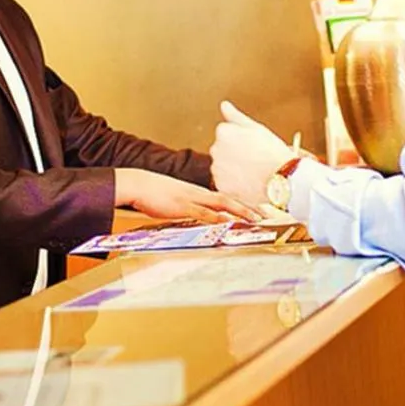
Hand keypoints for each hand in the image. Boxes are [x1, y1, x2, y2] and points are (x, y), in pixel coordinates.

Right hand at [114, 168, 260, 222]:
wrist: (138, 184)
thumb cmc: (153, 193)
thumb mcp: (175, 199)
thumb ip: (188, 207)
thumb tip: (198, 216)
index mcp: (198, 192)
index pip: (225, 198)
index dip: (242, 203)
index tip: (257, 210)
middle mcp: (199, 193)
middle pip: (230, 199)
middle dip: (249, 207)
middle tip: (266, 215)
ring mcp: (192, 198)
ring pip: (222, 204)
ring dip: (240, 211)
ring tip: (256, 219)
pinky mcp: (182, 205)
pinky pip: (203, 212)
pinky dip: (217, 217)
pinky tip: (227, 222)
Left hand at [209, 101, 292, 202]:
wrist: (282, 178)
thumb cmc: (272, 152)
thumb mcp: (256, 128)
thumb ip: (235, 116)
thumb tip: (224, 105)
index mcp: (223, 131)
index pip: (226, 134)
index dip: (241, 141)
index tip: (253, 146)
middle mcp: (216, 149)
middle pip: (222, 151)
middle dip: (234, 154)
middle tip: (254, 159)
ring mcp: (217, 168)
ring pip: (223, 168)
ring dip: (232, 169)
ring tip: (252, 172)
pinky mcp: (220, 186)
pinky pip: (225, 183)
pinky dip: (233, 184)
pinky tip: (248, 182)